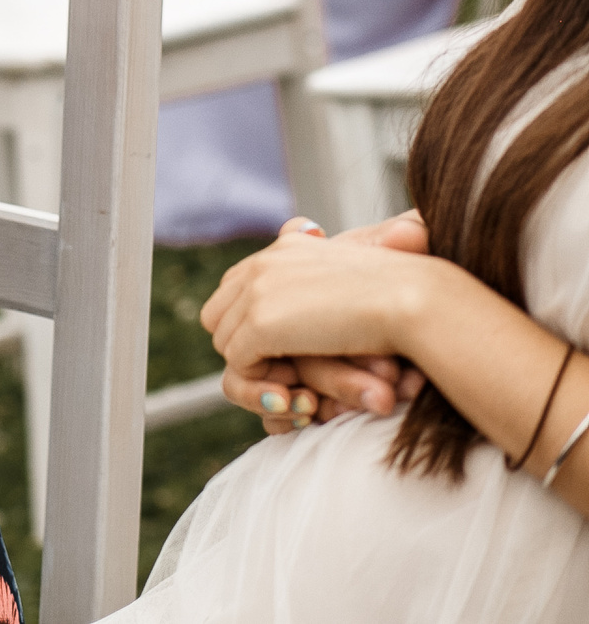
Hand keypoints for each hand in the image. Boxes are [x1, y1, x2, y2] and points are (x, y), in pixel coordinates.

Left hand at [206, 214, 443, 426]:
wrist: (416, 299)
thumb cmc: (406, 294)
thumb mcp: (357, 277)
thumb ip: (320, 280)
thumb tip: (306, 257)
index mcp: (288, 245)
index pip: (238, 286)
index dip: (255, 323)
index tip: (291, 350)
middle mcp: (264, 262)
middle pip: (220, 314)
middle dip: (246, 346)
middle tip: (291, 374)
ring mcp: (257, 292)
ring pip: (227, 342)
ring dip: (259, 369)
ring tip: (301, 387)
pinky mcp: (259, 324)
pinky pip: (240, 364)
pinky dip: (265, 383)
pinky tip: (303, 393)